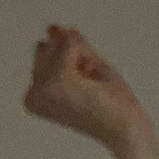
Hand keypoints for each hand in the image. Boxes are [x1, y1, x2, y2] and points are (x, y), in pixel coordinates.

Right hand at [23, 23, 149, 154]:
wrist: (125, 129)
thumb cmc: (113, 107)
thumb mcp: (86, 69)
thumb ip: (66, 46)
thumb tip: (52, 28)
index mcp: (34, 99)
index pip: (45, 53)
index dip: (73, 62)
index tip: (86, 87)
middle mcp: (32, 96)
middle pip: (48, 46)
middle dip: (74, 56)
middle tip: (92, 85)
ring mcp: (42, 88)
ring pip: (59, 43)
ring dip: (83, 56)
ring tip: (93, 84)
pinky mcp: (56, 81)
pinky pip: (69, 42)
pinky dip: (86, 53)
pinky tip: (93, 78)